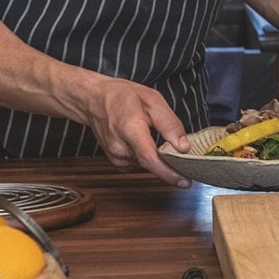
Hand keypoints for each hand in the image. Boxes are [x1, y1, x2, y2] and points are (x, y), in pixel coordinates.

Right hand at [75, 76, 191, 186]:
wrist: (94, 100)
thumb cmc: (121, 96)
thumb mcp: (152, 100)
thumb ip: (170, 124)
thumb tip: (183, 147)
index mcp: (129, 129)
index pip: (149, 158)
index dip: (168, 173)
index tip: (184, 181)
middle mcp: (120, 147)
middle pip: (151, 164)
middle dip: (170, 163)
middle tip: (182, 152)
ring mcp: (116, 157)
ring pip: (147, 165)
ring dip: (158, 158)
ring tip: (157, 136)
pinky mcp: (117, 161)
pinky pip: (139, 164)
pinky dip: (148, 158)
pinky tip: (146, 143)